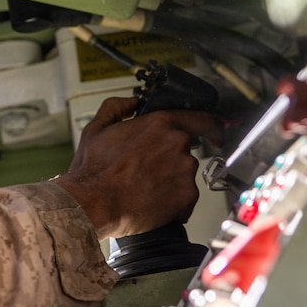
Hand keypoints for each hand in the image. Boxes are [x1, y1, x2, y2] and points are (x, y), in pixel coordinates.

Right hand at [52, 96, 221, 240]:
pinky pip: (185, 197)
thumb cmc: (94, 170)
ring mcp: (185, 171)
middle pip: (185, 149)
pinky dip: (173, 201)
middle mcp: (178, 144)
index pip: (199, 118)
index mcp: (160, 123)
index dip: (207, 125)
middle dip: (170, 158)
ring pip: (185, 174)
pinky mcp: (187, 197)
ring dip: (171, 179)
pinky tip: (151, 201)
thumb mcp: (97, 128)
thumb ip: (116, 107)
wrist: (94, 204)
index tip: (212, 132)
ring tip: (144, 187)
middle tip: (148, 170)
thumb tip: (131, 102)